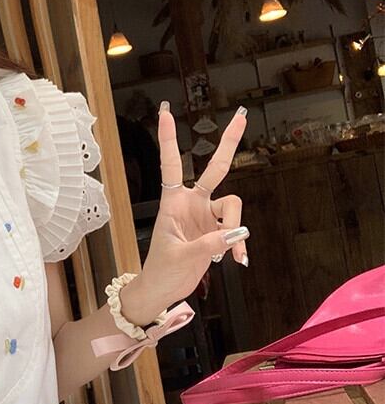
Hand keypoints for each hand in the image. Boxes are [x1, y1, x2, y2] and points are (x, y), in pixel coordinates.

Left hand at [136, 104, 249, 310]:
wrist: (163, 290)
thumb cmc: (161, 271)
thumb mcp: (181, 256)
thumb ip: (209, 243)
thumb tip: (237, 233)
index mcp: (173, 203)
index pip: (172, 165)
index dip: (168, 140)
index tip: (165, 113)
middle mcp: (192, 204)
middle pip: (215, 169)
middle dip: (229, 143)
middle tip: (242, 116)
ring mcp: (207, 217)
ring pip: (234, 207)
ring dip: (237, 230)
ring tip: (232, 255)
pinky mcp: (217, 231)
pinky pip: (237, 231)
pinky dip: (239, 245)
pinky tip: (238, 260)